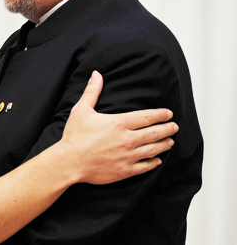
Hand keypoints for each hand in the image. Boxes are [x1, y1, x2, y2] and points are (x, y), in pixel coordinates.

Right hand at [61, 71, 177, 184]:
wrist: (69, 162)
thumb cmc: (74, 136)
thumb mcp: (81, 110)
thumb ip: (92, 91)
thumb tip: (97, 74)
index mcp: (119, 123)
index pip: (147, 117)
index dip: (161, 115)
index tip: (168, 113)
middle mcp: (127, 139)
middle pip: (155, 133)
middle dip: (167, 129)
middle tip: (174, 126)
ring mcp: (128, 156)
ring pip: (153, 149)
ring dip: (164, 144)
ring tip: (170, 142)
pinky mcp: (125, 171)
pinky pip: (145, 166)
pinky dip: (153, 162)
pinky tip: (157, 160)